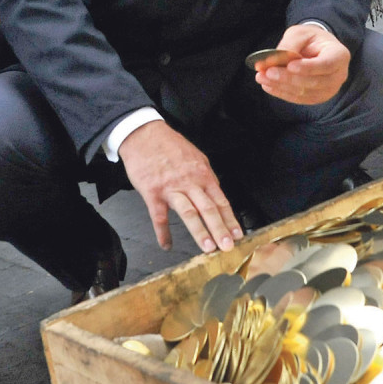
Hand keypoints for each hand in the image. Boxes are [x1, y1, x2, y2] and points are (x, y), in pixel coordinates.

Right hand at [119, 121, 242, 252]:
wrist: (145, 135)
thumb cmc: (170, 146)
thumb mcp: (196, 157)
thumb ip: (204, 177)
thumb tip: (215, 193)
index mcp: (203, 174)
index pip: (221, 201)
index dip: (230, 219)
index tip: (237, 235)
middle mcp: (190, 182)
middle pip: (209, 208)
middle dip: (220, 229)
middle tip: (228, 247)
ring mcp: (171, 188)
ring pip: (189, 213)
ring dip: (199, 232)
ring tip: (208, 248)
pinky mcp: (152, 192)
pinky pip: (159, 216)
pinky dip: (163, 233)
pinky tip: (167, 245)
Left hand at [254, 23, 350, 103]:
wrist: (317, 49)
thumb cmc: (311, 39)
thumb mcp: (301, 33)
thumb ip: (289, 45)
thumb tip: (273, 61)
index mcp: (340, 55)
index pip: (327, 64)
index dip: (309, 67)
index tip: (290, 66)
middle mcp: (339, 75)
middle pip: (315, 82)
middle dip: (289, 78)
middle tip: (268, 71)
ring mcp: (330, 89)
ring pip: (305, 93)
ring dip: (282, 86)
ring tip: (262, 77)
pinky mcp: (318, 98)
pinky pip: (300, 99)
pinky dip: (282, 93)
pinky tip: (268, 85)